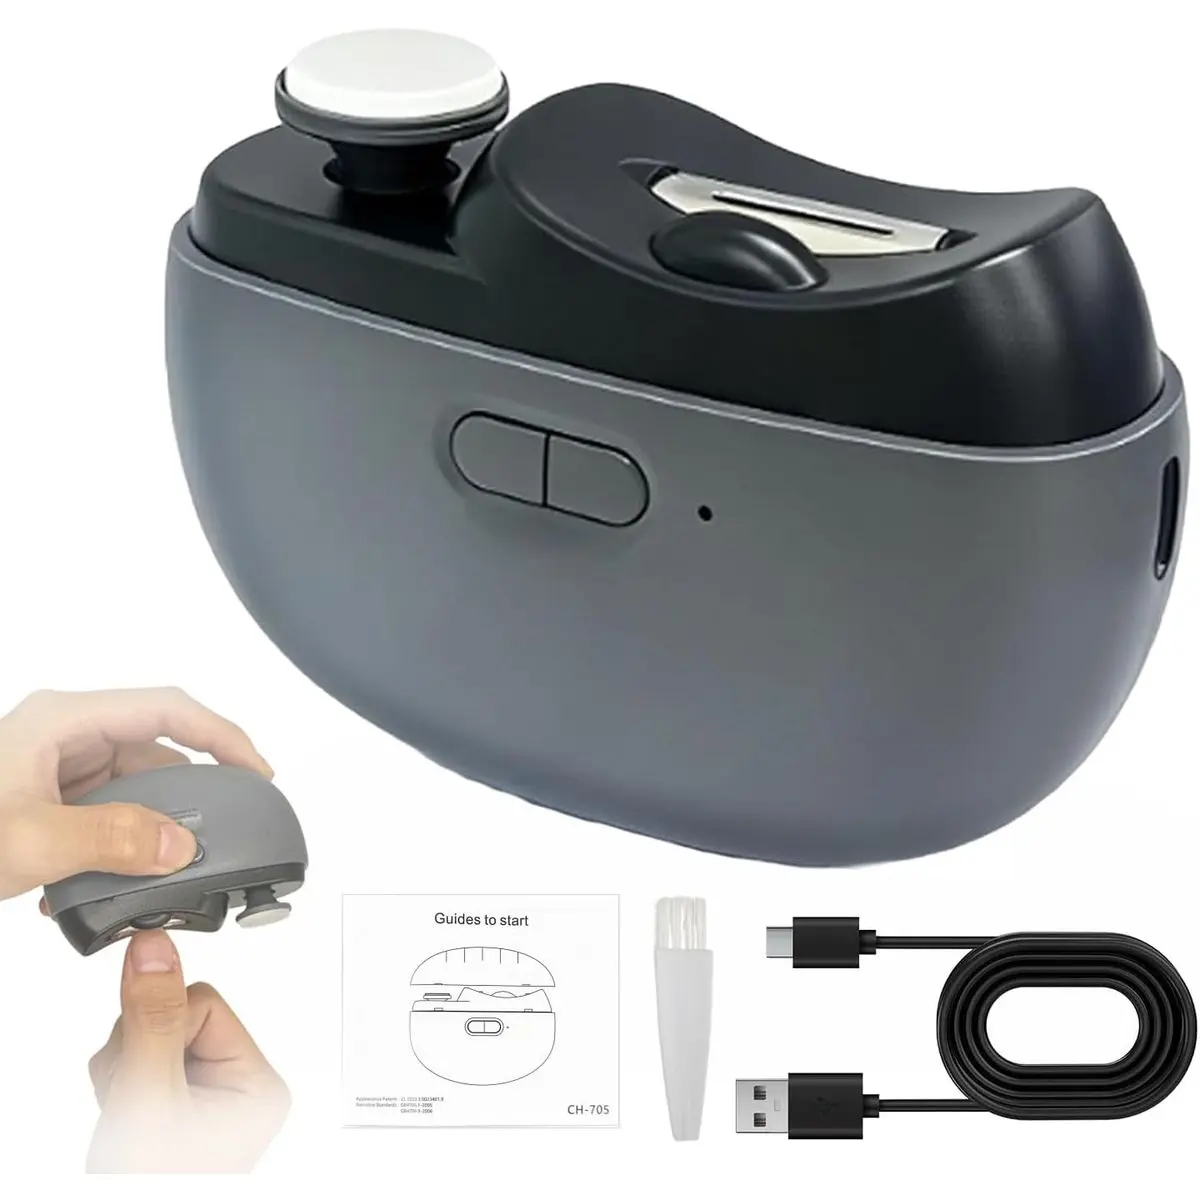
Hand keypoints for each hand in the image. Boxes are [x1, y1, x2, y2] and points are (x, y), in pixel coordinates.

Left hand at [0, 687, 271, 901]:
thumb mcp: (29, 841)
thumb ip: (113, 840)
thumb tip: (179, 844)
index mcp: (64, 718)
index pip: (168, 709)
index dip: (223, 736)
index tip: (257, 772)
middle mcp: (63, 735)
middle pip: (154, 753)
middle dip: (185, 800)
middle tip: (214, 837)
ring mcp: (53, 769)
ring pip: (131, 792)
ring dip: (143, 835)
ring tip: (149, 873)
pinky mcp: (43, 803)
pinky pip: (102, 818)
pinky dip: (111, 852)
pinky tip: (97, 888)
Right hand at [87, 930, 289, 1173]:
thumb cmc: (153, 1187)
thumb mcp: (149, 1098)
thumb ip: (151, 1020)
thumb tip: (155, 948)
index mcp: (258, 1084)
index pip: (205, 1002)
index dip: (160, 1030)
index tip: (146, 1073)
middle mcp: (239, 1086)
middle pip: (177, 1016)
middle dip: (138, 1052)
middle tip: (133, 1104)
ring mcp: (206, 1096)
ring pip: (152, 1036)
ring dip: (124, 1070)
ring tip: (127, 1118)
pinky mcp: (176, 1103)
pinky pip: (140, 1060)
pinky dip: (118, 1085)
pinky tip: (122, 1119)